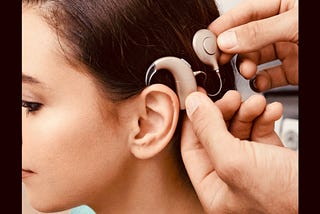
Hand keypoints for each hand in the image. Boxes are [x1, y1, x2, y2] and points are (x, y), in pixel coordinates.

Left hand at [181, 92, 297, 212]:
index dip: (193, 121)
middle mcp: (229, 178)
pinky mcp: (271, 158)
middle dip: (225, 111)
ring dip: (248, 111)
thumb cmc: (285, 198)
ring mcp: (251, 167)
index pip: (192, 147)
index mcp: (213, 188)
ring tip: (257, 103)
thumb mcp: (235, 161)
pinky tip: (271, 111)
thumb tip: (193, 105)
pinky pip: (260, 131)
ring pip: (240, 130)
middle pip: (216, 134)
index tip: (196, 98)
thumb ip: (209, 131)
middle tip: (233, 97)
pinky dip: (265, 117)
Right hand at [209, 0, 297, 91]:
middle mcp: (282, 26)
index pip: (246, 13)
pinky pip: (270, 76)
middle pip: (246, 38)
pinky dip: (261, 82)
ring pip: (256, 58)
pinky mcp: (293, 69)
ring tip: (246, 72)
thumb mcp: (293, 25)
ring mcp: (288, 48)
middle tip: (220, 59)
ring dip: (246, 67)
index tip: (208, 40)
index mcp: (284, 5)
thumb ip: (259, 32)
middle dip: (232, 50)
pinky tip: (259, 82)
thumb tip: (227, 40)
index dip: (225, 25)